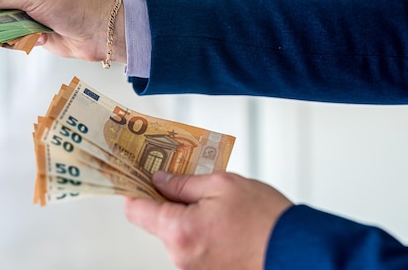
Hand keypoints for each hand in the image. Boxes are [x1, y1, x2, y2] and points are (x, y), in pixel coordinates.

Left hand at [125, 171, 292, 269]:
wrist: (299, 252)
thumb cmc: (266, 220)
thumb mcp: (222, 184)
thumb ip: (183, 182)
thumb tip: (159, 178)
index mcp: (179, 231)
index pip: (135, 209)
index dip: (134, 187)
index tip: (138, 173)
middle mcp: (180, 255)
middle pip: (155, 221)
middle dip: (165, 198)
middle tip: (182, 178)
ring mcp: (193, 268)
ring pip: (174, 232)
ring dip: (185, 214)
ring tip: (212, 200)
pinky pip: (191, 245)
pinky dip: (198, 229)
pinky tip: (220, 218)